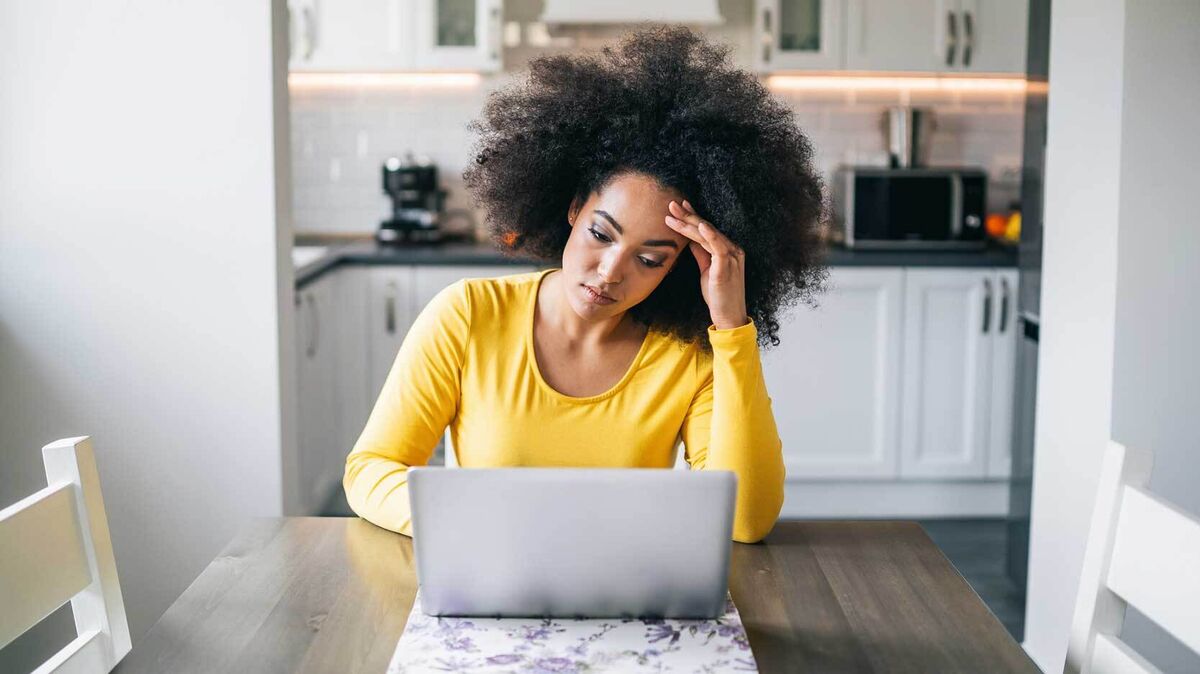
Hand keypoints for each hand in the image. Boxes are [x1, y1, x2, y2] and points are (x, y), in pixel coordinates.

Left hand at [664, 199, 748, 329]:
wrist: (729, 316)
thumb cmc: (718, 296)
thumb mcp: (706, 270)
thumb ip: (701, 253)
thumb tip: (690, 240)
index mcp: (728, 249)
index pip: (708, 229)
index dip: (693, 217)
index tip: (680, 207)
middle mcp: (732, 249)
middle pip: (706, 228)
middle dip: (688, 215)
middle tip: (672, 204)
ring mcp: (731, 256)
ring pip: (707, 234)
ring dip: (689, 223)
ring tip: (673, 214)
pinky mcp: (727, 266)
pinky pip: (718, 246)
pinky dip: (709, 235)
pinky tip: (699, 226)